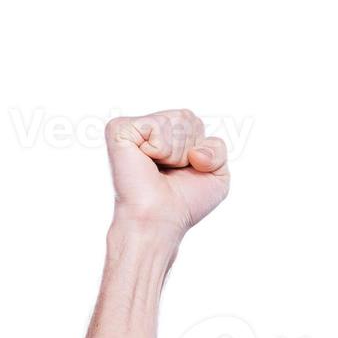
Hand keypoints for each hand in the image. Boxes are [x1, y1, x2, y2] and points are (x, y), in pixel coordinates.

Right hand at [105, 109, 229, 240]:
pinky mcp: (119, 130)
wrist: (161, 219)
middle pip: (187, 117)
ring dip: (176, 152)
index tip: (184, 171)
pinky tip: (146, 161)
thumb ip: (218, 149)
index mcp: (165, 134)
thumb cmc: (184, 203)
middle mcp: (147, 128)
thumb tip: (196, 150)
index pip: (195, 122)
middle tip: (170, 171)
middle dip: (189, 149)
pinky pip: (156, 125)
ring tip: (158, 168)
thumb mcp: (217, 176)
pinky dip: (161, 148)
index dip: (200, 150)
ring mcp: (131, 127)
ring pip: (175, 121)